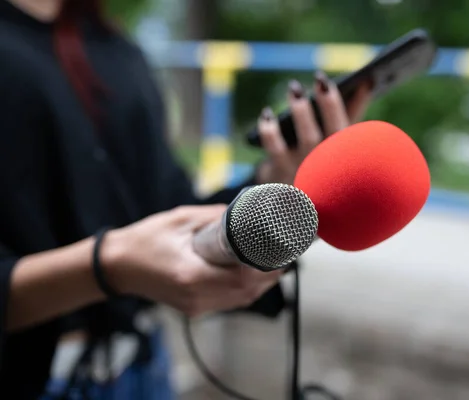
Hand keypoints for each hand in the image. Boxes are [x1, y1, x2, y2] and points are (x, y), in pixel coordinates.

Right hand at [101, 205, 283, 316]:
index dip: (268, 267)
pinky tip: (252, 275)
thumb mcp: (182, 219)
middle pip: (247, 293)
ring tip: (274, 263)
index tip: (283, 252)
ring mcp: (195, 306)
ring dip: (261, 284)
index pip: (243, 279)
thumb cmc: (145, 240)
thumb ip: (217, 217)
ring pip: (241, 300)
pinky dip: (245, 290)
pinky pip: (229, 302)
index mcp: (192, 275)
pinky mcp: (194, 308)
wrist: (117, 266)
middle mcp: (196, 296)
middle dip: (270, 275)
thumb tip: (248, 212)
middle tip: (285, 254)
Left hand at [256, 71, 371, 184]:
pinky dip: (270, 128)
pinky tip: (267, 115)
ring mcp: (304, 170)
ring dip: (301, 112)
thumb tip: (367, 81)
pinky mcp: (280, 174)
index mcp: (345, 158)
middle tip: (320, 79)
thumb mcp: (337, 142)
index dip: (344, 105)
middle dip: (328, 104)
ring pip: (306, 139)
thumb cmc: (320, 166)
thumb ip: (352, 111)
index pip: (349, 130)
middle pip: (332, 133)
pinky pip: (274, 148)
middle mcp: (328, 166)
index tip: (344, 80)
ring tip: (296, 88)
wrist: (295, 208)